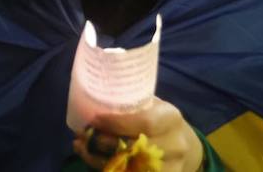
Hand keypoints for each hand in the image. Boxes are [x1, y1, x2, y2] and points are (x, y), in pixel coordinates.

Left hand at [73, 97, 203, 171]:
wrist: (183, 147)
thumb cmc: (159, 120)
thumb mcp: (151, 105)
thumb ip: (130, 104)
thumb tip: (93, 98)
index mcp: (170, 118)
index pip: (144, 122)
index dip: (117, 123)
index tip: (94, 119)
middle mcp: (174, 144)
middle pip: (134, 147)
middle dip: (102, 142)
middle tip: (81, 134)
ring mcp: (170, 166)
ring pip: (128, 166)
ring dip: (98, 158)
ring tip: (80, 146)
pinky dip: (106, 167)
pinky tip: (91, 158)